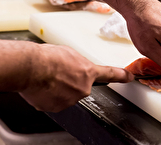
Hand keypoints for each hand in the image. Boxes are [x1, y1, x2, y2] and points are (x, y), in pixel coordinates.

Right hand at [19, 44, 133, 111]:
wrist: (31, 67)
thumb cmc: (48, 57)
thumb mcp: (70, 53)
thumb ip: (78, 64)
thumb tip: (75, 69)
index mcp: (88, 72)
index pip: (110, 74)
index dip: (121, 76)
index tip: (129, 77)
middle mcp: (82, 88)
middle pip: (80, 86)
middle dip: (71, 81)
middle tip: (58, 74)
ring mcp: (70, 99)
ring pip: (67, 95)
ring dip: (59, 89)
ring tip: (48, 78)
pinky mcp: (56, 107)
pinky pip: (55, 101)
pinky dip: (49, 96)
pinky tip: (43, 86)